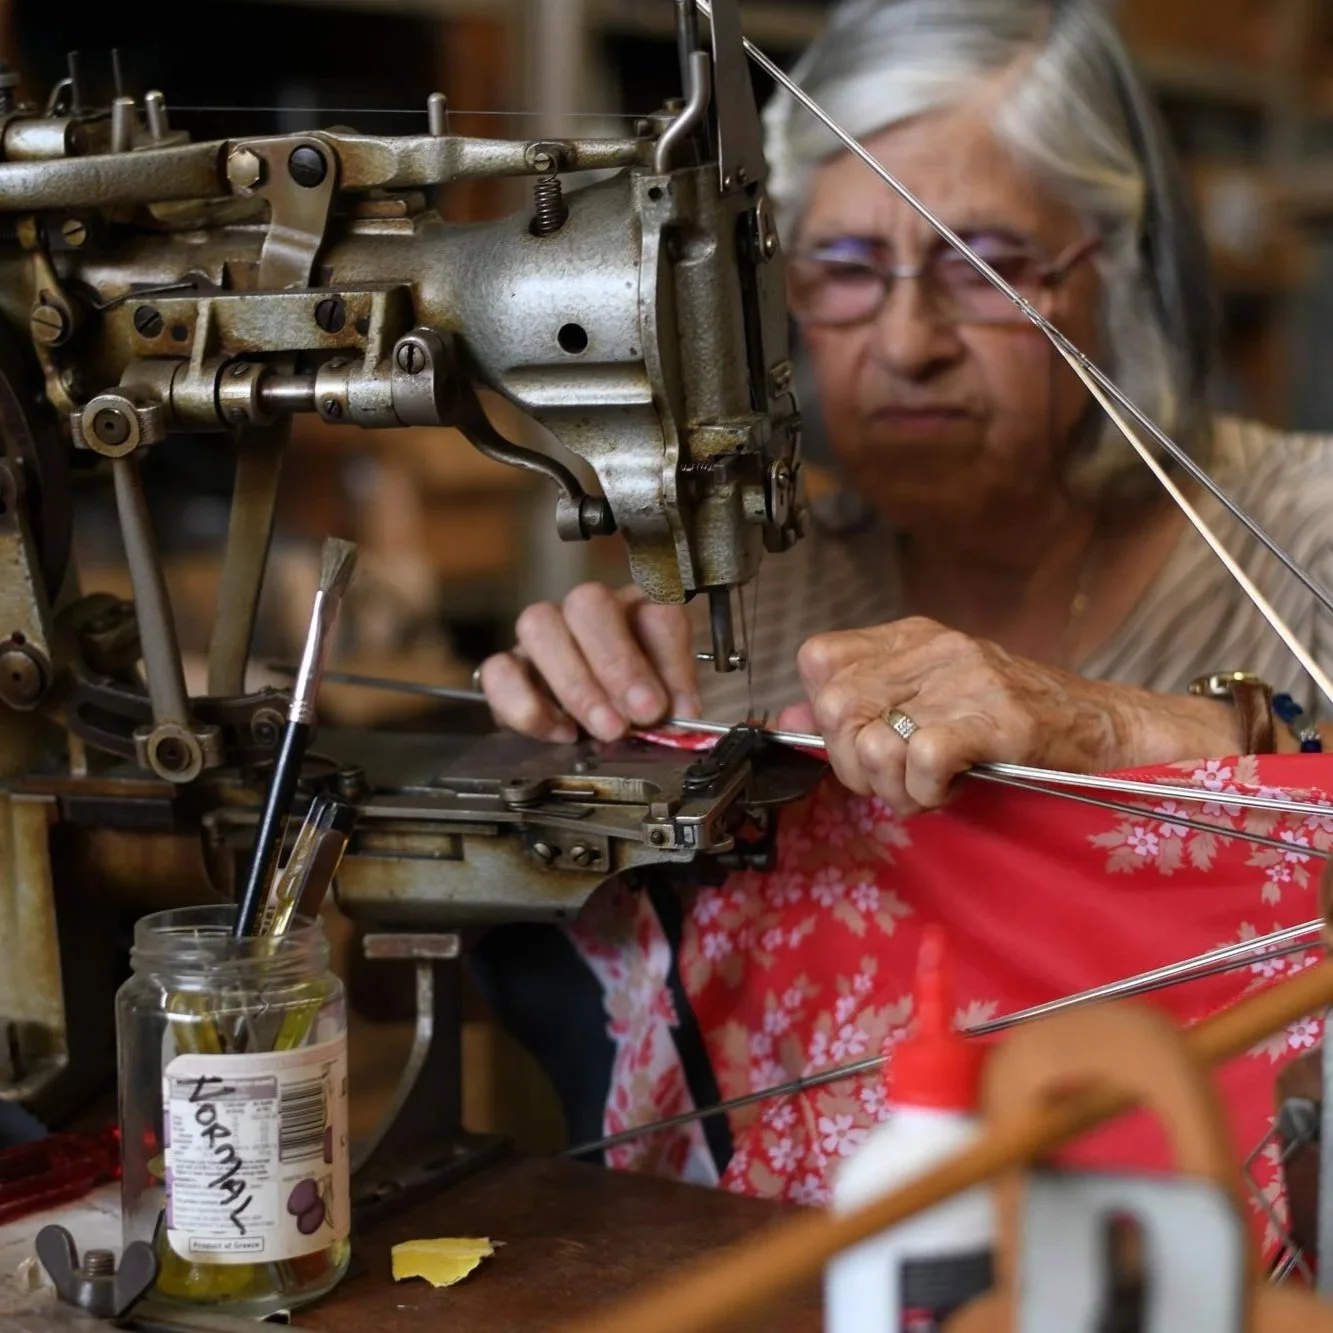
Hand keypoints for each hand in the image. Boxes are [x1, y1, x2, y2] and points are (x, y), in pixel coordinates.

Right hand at [478, 582, 701, 741]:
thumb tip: (682, 714)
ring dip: (576, 684)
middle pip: (589, 604)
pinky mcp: (507, 667)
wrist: (583, 727)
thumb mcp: (662, 705)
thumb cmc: (628, 706)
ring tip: (605, 728)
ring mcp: (542, 635)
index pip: (654, 611)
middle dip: (617, 664)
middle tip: (640, 715)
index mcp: (636, 611)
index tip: (675, 708)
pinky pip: (498, 670)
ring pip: (539, 625)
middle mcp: (587, 612)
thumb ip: (672, 704)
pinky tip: (560, 732)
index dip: (669, 659)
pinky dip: (528, 705)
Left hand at [797, 617, 1239, 815]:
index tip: (857, 741)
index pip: (819, 659)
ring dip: (889, 783)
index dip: (822, 712)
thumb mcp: (928, 699)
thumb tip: (785, 719)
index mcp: (912, 639)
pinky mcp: (998, 720)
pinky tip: (947, 790)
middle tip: (891, 778)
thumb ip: (859, 704)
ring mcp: (967, 681)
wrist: (1103, 727)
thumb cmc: (1013, 720)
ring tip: (922, 788)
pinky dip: (924, 790)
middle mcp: (934, 650)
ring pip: (873, 735)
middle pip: (835, 705)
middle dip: (851, 761)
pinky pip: (923, 758)